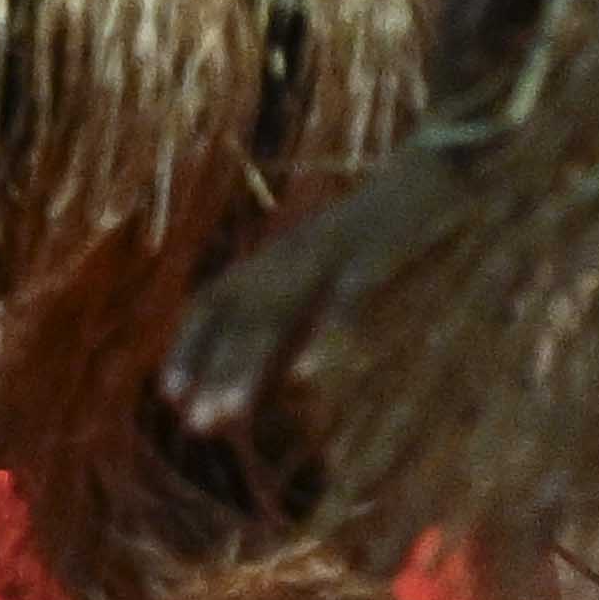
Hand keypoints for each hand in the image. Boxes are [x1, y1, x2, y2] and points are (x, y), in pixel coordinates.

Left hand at [157, 139, 471, 444]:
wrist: (430, 176)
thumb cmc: (376, 233)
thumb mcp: (323, 266)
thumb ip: (298, 310)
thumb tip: (282, 371)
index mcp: (274, 258)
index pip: (213, 301)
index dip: (189, 346)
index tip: (168, 394)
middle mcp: (287, 257)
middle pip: (238, 320)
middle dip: (213, 372)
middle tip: (193, 423)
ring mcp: (327, 256)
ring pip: (275, 317)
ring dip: (246, 367)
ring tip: (227, 414)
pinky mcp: (371, 257)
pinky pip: (343, 300)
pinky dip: (322, 336)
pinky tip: (306, 374)